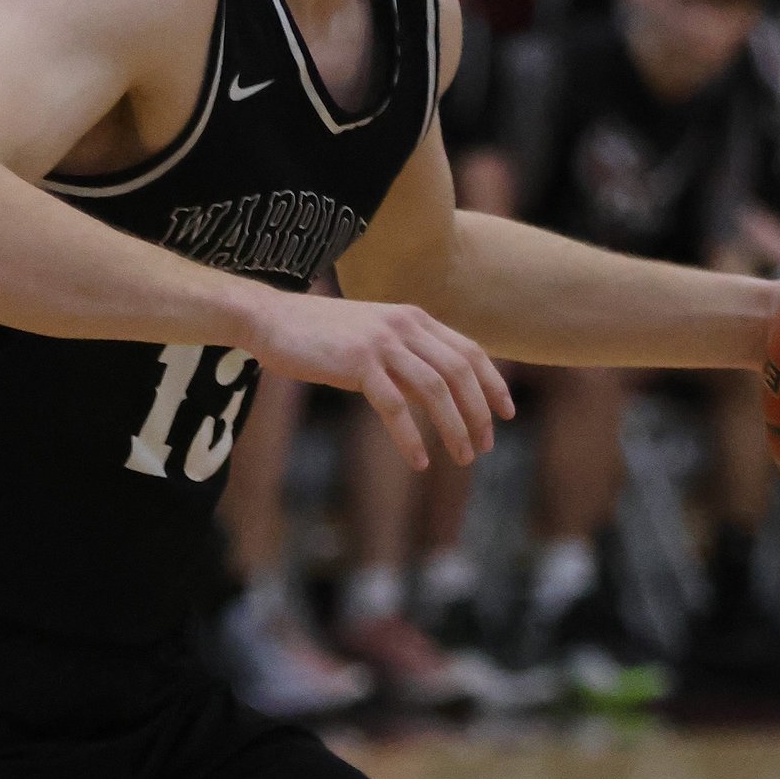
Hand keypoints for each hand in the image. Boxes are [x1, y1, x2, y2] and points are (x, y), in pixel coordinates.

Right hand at [245, 288, 511, 473]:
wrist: (273, 320)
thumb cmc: (322, 337)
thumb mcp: (375, 342)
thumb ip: (408, 362)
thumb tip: (440, 398)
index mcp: (414, 318)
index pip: (470, 351)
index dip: (493, 384)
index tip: (506, 414)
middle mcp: (404, 325)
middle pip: (460, 372)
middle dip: (478, 412)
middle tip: (484, 446)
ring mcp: (382, 342)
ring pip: (434, 389)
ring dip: (454, 427)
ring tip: (462, 457)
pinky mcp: (358, 363)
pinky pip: (395, 406)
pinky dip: (411, 436)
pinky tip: (420, 460)